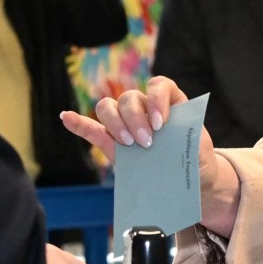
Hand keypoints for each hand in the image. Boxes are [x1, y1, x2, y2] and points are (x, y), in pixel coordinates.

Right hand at [60, 76, 241, 236]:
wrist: (192, 179)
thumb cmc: (195, 157)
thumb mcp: (197, 145)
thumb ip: (182, 137)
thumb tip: (170, 140)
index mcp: (169, 101)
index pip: (159, 85)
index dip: (156, 99)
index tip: (161, 123)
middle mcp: (144, 107)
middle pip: (129, 97)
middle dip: (134, 118)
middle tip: (147, 142)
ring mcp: (126, 124)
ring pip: (109, 107)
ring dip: (115, 122)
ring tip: (129, 144)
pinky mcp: (112, 143)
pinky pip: (91, 128)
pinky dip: (77, 122)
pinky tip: (65, 117)